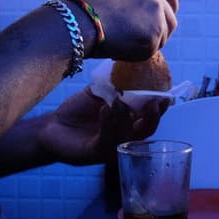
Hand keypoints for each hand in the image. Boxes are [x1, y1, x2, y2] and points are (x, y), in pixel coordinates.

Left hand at [39, 87, 169, 164]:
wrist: (53, 126)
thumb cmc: (79, 111)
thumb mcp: (101, 94)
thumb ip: (117, 84)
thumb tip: (133, 65)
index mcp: (129, 124)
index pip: (151, 118)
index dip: (161, 108)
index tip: (165, 96)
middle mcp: (124, 139)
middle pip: (147, 132)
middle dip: (152, 118)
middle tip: (152, 103)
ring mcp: (110, 148)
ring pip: (127, 136)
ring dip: (125, 117)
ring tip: (119, 101)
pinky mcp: (94, 153)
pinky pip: (106, 140)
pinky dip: (108, 123)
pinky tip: (105, 110)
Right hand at [75, 0, 177, 60]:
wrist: (81, 21)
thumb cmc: (88, 11)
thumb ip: (135, 4)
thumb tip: (142, 21)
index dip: (170, 7)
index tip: (163, 18)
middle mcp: (156, 0)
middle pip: (171, 22)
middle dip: (158, 33)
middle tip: (136, 41)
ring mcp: (157, 18)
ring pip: (162, 39)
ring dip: (145, 45)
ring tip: (121, 42)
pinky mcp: (153, 38)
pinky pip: (150, 52)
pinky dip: (136, 55)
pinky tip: (118, 49)